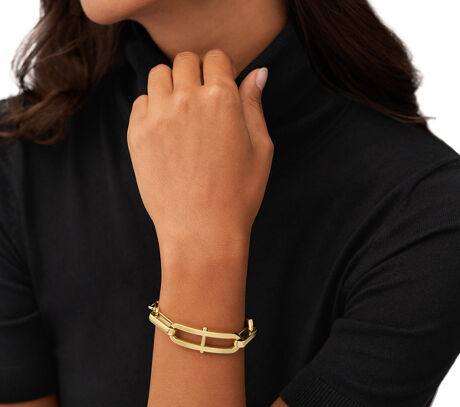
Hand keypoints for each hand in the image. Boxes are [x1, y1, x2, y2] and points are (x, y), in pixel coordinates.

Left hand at [127, 49, 272, 257]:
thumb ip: (254, 105)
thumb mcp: (261, 149)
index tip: (221, 84)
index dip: (221, 69)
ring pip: (159, 75)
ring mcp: (158, 116)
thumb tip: (258, 72)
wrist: (202, 231)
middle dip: (196, 72)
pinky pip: (140, 102)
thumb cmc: (238, 194)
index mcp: (222, 99)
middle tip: (202, 98)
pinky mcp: (137, 135)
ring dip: (171, 84)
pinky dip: (152, 107)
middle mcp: (187, 100)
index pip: (216, 57)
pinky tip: (166, 129)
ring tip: (182, 110)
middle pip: (185, 61)